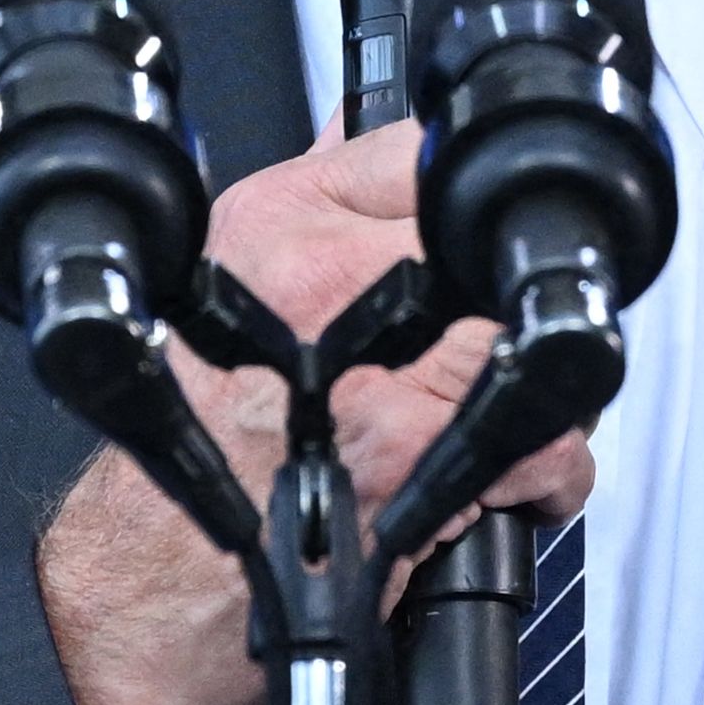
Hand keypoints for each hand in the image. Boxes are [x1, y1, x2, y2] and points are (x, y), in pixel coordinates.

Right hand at [33, 118, 600, 704]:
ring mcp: (376, 360)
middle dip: (501, 301)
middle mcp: (322, 275)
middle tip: (479, 348)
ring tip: (485, 423)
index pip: (423, 152)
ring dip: (531, 390)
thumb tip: (358, 129)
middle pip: (489, 246)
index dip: (464, 207)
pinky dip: (546, 478)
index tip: (476, 246)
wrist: (155, 575)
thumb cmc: (188, 445)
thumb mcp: (223, 282)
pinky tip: (502, 492)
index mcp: (276, 219)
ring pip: (531, 338)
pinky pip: (547, 439)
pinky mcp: (418, 450)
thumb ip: (308, 204)